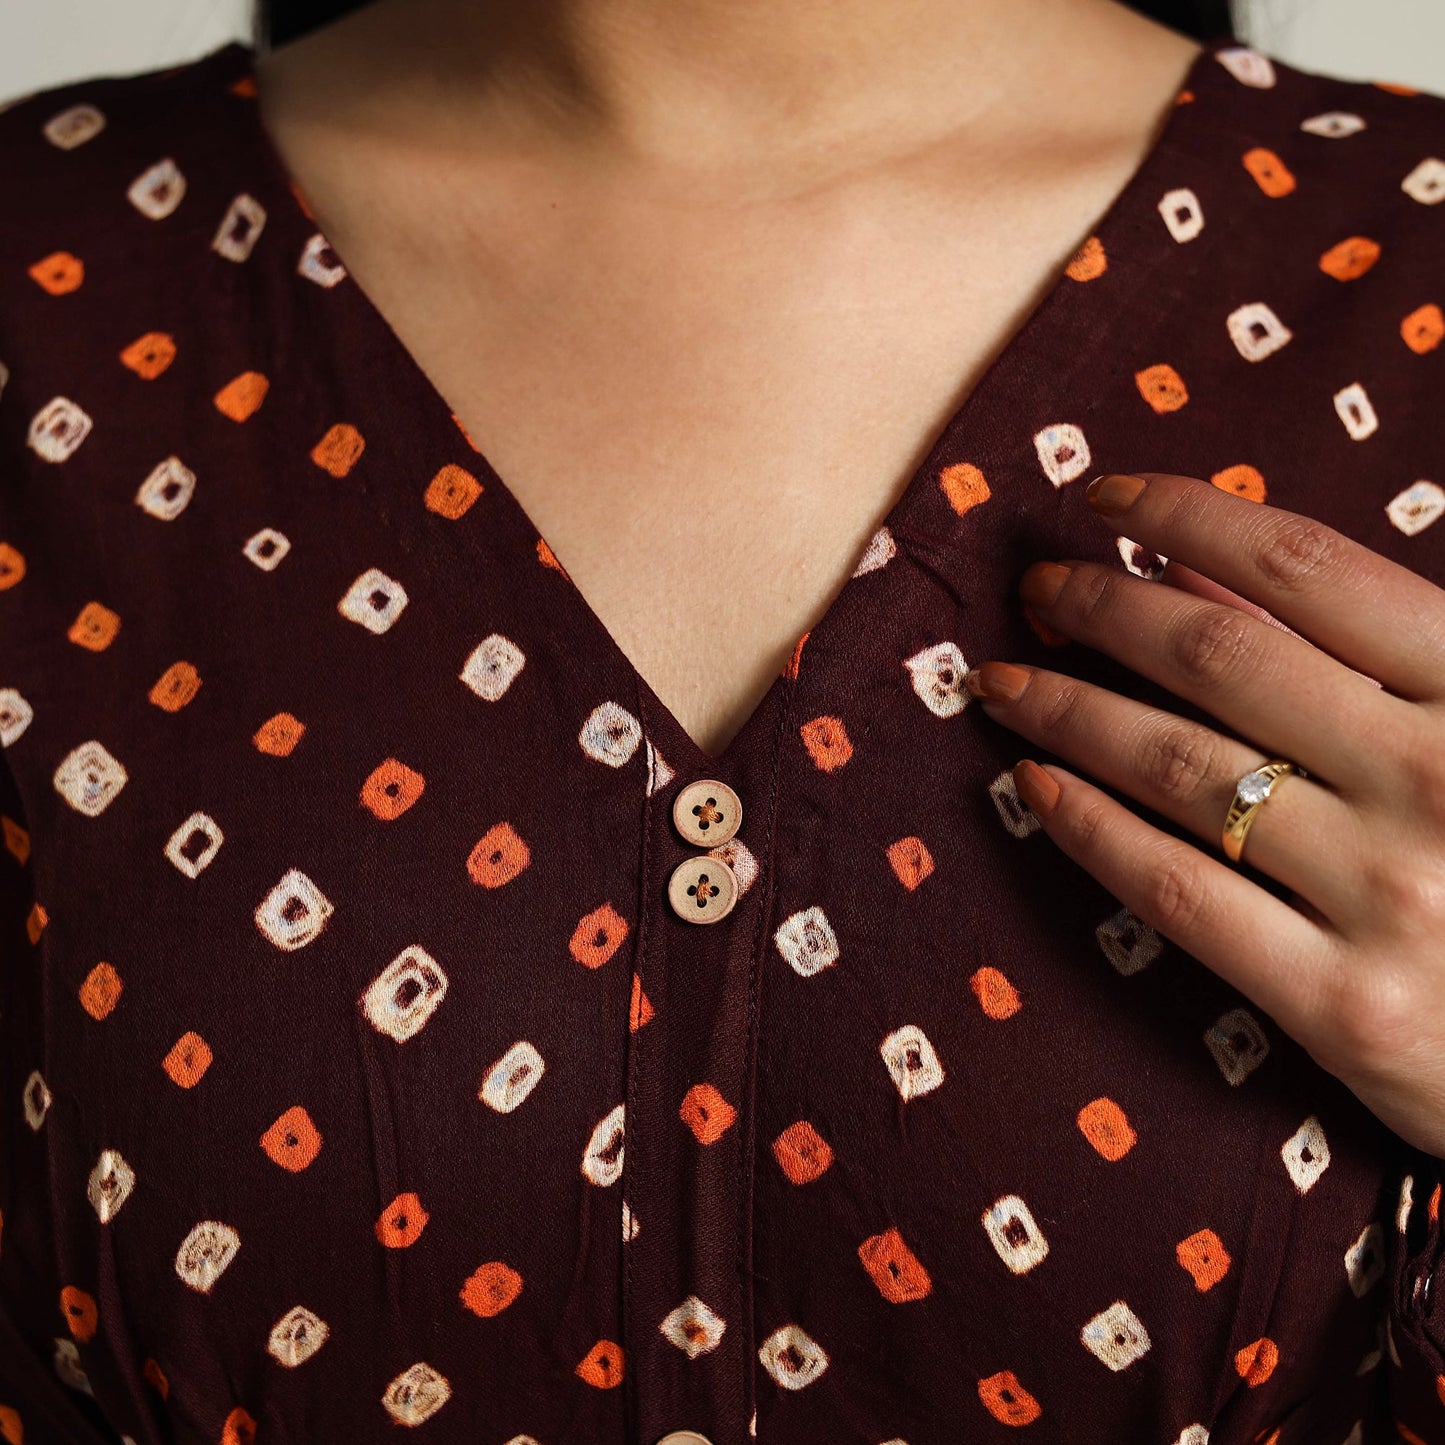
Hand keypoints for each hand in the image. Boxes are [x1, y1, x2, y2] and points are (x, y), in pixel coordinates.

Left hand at [963, 471, 1444, 1160]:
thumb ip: (1369, 650)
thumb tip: (1198, 569)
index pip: (1310, 569)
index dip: (1190, 517)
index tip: (1106, 499)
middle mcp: (1439, 778)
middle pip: (1220, 658)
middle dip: (1105, 608)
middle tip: (1037, 590)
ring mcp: (1392, 896)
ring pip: (1180, 767)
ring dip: (1070, 711)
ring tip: (1003, 682)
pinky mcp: (1346, 1007)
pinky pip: (1180, 894)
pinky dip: (1091, 830)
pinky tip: (1034, 788)